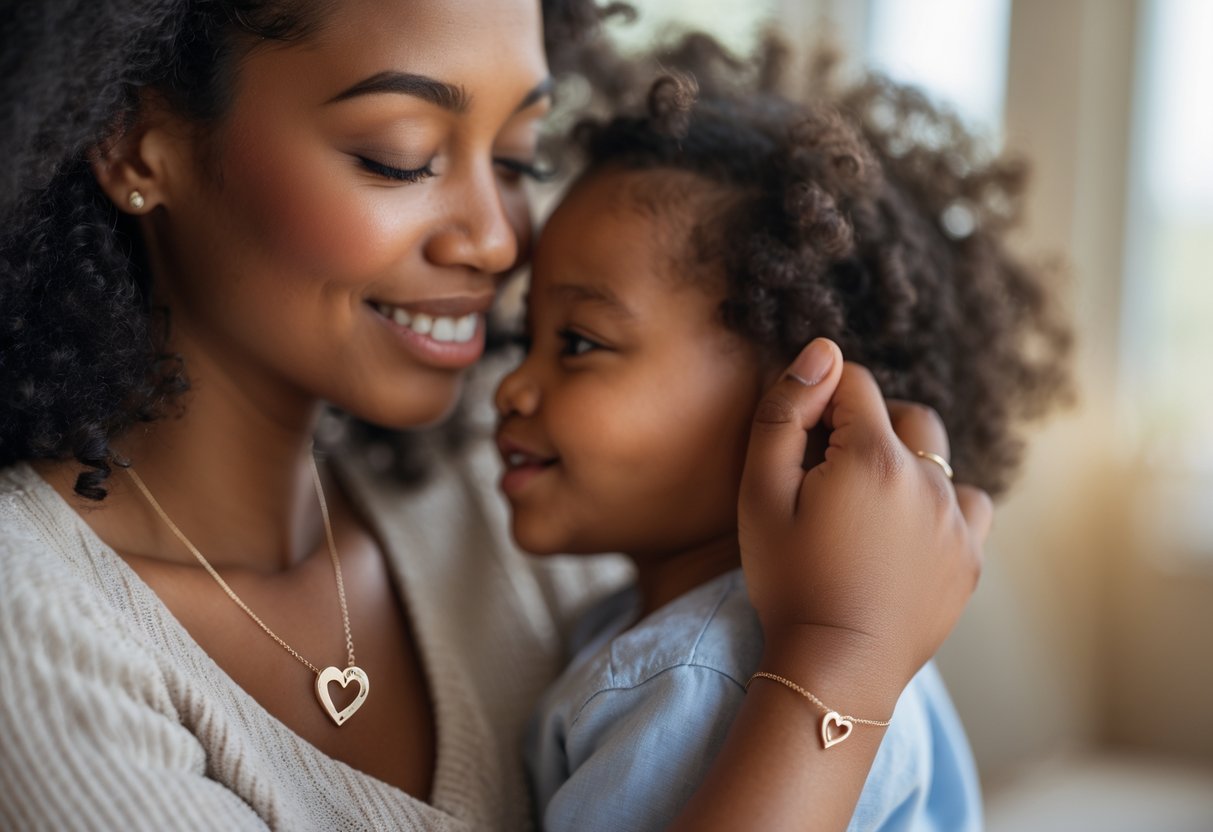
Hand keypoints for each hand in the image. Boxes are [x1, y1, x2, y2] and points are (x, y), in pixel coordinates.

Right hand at [738, 338, 991, 698]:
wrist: (836, 667)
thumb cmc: (789, 580)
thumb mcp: (760, 494)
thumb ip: (785, 413)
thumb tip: (822, 352)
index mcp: (876, 458)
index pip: (855, 384)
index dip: (819, 402)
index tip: (798, 446)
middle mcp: (930, 481)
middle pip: (904, 414)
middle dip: (865, 425)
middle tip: (825, 474)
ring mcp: (958, 520)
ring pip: (938, 457)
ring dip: (905, 461)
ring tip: (865, 503)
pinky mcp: (970, 557)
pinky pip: (967, 504)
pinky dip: (939, 503)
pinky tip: (904, 529)